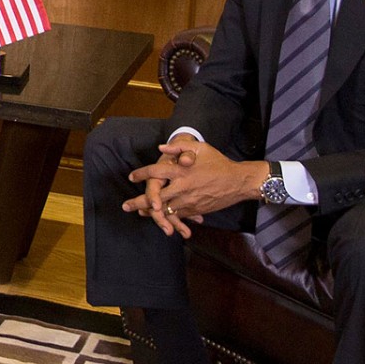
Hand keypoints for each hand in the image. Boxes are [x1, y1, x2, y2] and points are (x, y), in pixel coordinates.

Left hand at [124, 137, 266, 236]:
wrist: (238, 181)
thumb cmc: (218, 162)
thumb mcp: (201, 148)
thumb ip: (180, 146)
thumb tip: (161, 147)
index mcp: (182, 170)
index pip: (156, 172)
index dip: (142, 174)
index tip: (132, 177)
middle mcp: (183, 187)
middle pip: (155, 196)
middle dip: (139, 201)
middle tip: (126, 205)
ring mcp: (189, 200)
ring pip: (165, 210)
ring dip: (150, 212)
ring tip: (139, 212)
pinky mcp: (196, 210)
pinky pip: (178, 215)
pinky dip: (167, 216)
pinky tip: (158, 217)